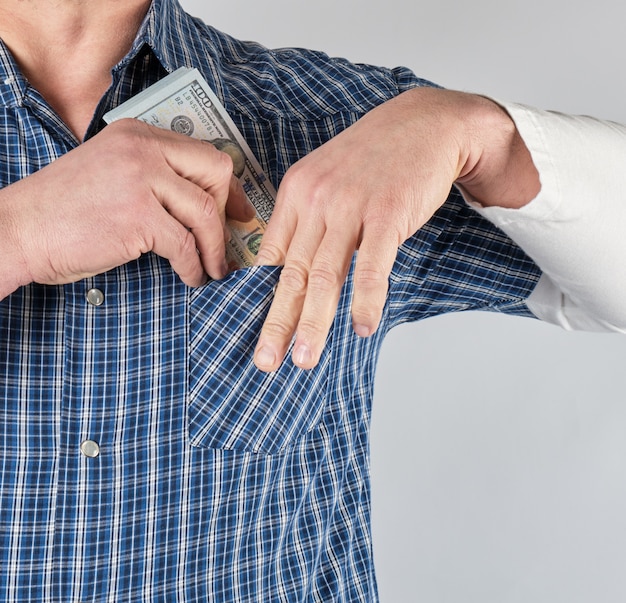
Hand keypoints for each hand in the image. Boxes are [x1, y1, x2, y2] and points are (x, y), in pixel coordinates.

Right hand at [0, 118, 253, 295]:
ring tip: (214, 268)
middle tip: (229, 240)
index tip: (238, 211)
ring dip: (215, 248)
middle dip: (227, 212)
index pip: (204, 154)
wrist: (20, 229)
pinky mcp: (137, 216)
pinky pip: (185, 245)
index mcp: (138, 135)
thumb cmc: (66, 210)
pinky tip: (191, 276)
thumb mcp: (114, 174)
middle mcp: (142, 149)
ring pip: (205, 213)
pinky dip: (194, 266)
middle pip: (215, 173)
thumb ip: (155, 177)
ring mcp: (140, 181)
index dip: (228, 187)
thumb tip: (202, 202)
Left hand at [253, 88, 538, 370]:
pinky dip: (366, 299)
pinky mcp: (387, 213)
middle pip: (292, 273)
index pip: (271, 257)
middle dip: (277, 323)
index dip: (261, 300)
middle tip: (266, 361)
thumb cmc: (375, 158)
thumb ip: (309, 220)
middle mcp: (316, 199)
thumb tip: (293, 267)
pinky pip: (372, 265)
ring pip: (325, 275)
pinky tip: (362, 327)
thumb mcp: (328, 179)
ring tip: (306, 358)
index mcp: (296, 193)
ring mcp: (351, 206)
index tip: (257, 333)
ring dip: (314, 322)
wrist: (425, 123)